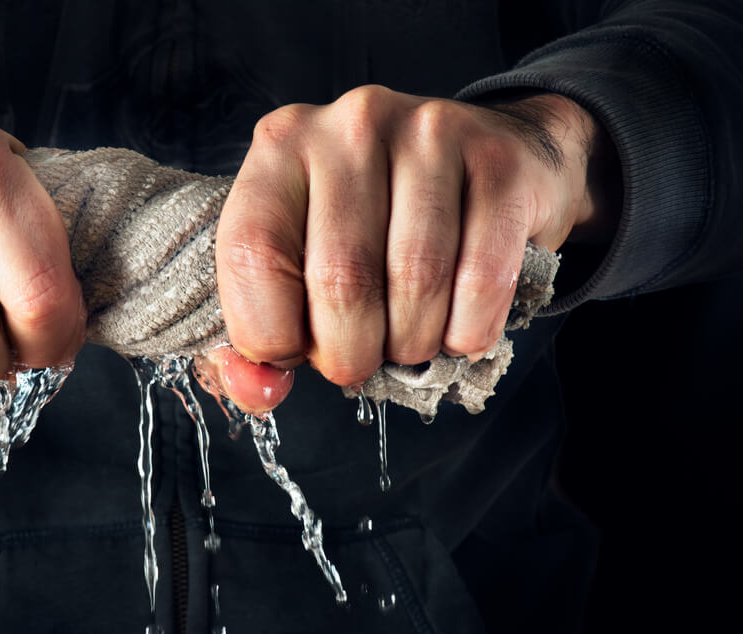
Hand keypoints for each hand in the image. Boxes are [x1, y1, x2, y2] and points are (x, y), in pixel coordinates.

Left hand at [212, 85, 615, 413]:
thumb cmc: (377, 224)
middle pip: (339, 278)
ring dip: (411, 344)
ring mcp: (430, 133)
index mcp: (282, 147)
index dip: (269, 329)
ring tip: (408, 339)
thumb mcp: (299, 262)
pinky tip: (459, 326)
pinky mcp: (499, 161)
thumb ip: (257, 335)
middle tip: (358, 357)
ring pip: (414, 282)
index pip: (250, 252)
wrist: (490, 159)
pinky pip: (482, 279)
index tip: (293, 349)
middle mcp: (351, 124)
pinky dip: (468, 329)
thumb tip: (258, 393)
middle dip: (348, 351)